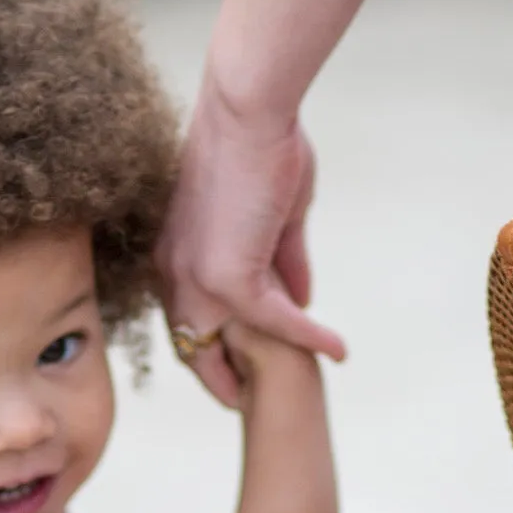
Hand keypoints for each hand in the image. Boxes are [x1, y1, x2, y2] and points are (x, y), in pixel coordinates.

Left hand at [159, 88, 341, 406]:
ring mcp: (197, 277)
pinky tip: (337, 349)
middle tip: (243, 402)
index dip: (209, 344)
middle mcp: (175, 271)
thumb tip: (300, 295)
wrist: (247, 109)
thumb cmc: (260, 145)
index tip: (234, 366)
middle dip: (218, 377)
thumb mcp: (273, 214)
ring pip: (228, 343)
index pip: (186, 314)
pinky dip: (308, 336)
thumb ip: (282, 259)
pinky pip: (274, 321)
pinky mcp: (227, 277)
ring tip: (288, 391)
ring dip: (261, 369)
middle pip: (193, 344)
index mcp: (176, 252)